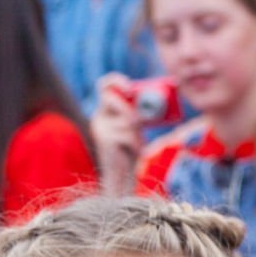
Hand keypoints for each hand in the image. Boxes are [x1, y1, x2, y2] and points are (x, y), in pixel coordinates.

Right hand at [91, 72, 142, 196]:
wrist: (120, 176)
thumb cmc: (129, 151)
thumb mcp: (134, 129)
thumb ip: (137, 115)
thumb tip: (156, 105)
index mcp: (105, 111)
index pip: (104, 86)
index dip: (115, 80)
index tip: (129, 85)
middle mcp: (98, 117)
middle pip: (112, 99)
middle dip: (129, 109)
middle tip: (141, 121)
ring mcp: (100, 128)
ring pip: (126, 119)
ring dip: (137, 132)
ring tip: (137, 144)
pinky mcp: (105, 140)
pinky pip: (128, 135)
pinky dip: (137, 143)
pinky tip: (134, 151)